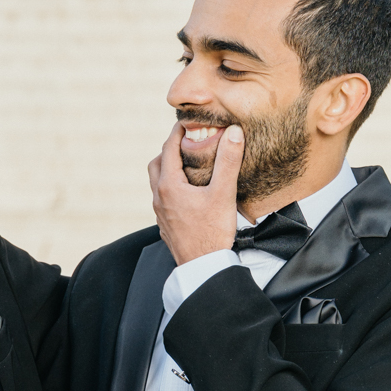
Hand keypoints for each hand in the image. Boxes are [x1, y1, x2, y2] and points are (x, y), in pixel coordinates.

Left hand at [148, 123, 243, 265]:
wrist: (203, 267)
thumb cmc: (212, 233)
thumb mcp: (223, 194)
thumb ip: (228, 162)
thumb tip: (233, 132)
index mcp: (169, 185)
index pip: (168, 148)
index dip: (177, 132)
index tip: (189, 122)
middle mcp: (159, 198)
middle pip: (157, 164)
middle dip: (169, 150)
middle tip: (186, 143)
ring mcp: (160, 214)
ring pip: (157, 184)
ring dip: (168, 170)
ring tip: (188, 166)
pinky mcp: (166, 226)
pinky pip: (163, 200)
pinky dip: (171, 189)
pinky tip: (188, 194)